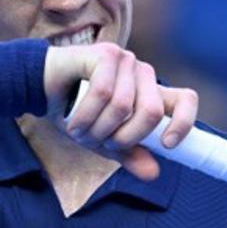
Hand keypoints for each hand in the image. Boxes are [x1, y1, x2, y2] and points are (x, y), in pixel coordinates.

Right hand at [44, 43, 198, 179]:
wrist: (40, 89)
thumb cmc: (76, 113)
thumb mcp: (105, 141)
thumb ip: (129, 154)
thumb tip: (154, 173)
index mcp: (151, 93)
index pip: (186, 99)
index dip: (184, 122)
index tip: (168, 144)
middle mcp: (143, 73)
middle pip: (150, 111)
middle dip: (122, 137)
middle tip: (99, 141)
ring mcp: (126, 60)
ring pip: (123, 105)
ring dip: (97, 128)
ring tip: (80, 130)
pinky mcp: (105, 54)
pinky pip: (103, 92)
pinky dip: (85, 115)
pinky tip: (72, 120)